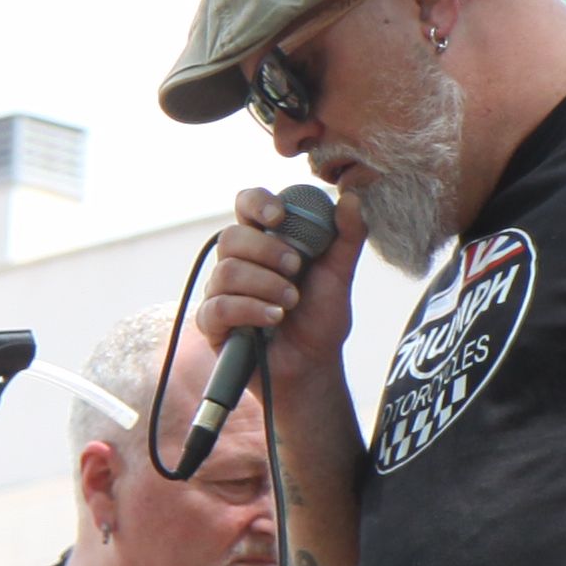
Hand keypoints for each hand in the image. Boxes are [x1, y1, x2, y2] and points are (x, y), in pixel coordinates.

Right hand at [199, 186, 366, 381]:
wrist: (313, 366)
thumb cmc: (321, 318)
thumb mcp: (340, 275)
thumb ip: (348, 237)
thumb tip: (352, 198)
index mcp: (263, 241)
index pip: (246, 205)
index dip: (256, 202)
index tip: (279, 215)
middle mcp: (237, 262)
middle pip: (231, 237)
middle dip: (268, 251)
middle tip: (296, 269)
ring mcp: (221, 292)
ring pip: (227, 272)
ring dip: (266, 285)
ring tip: (291, 302)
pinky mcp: (212, 323)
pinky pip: (219, 306)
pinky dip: (251, 310)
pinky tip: (274, 319)